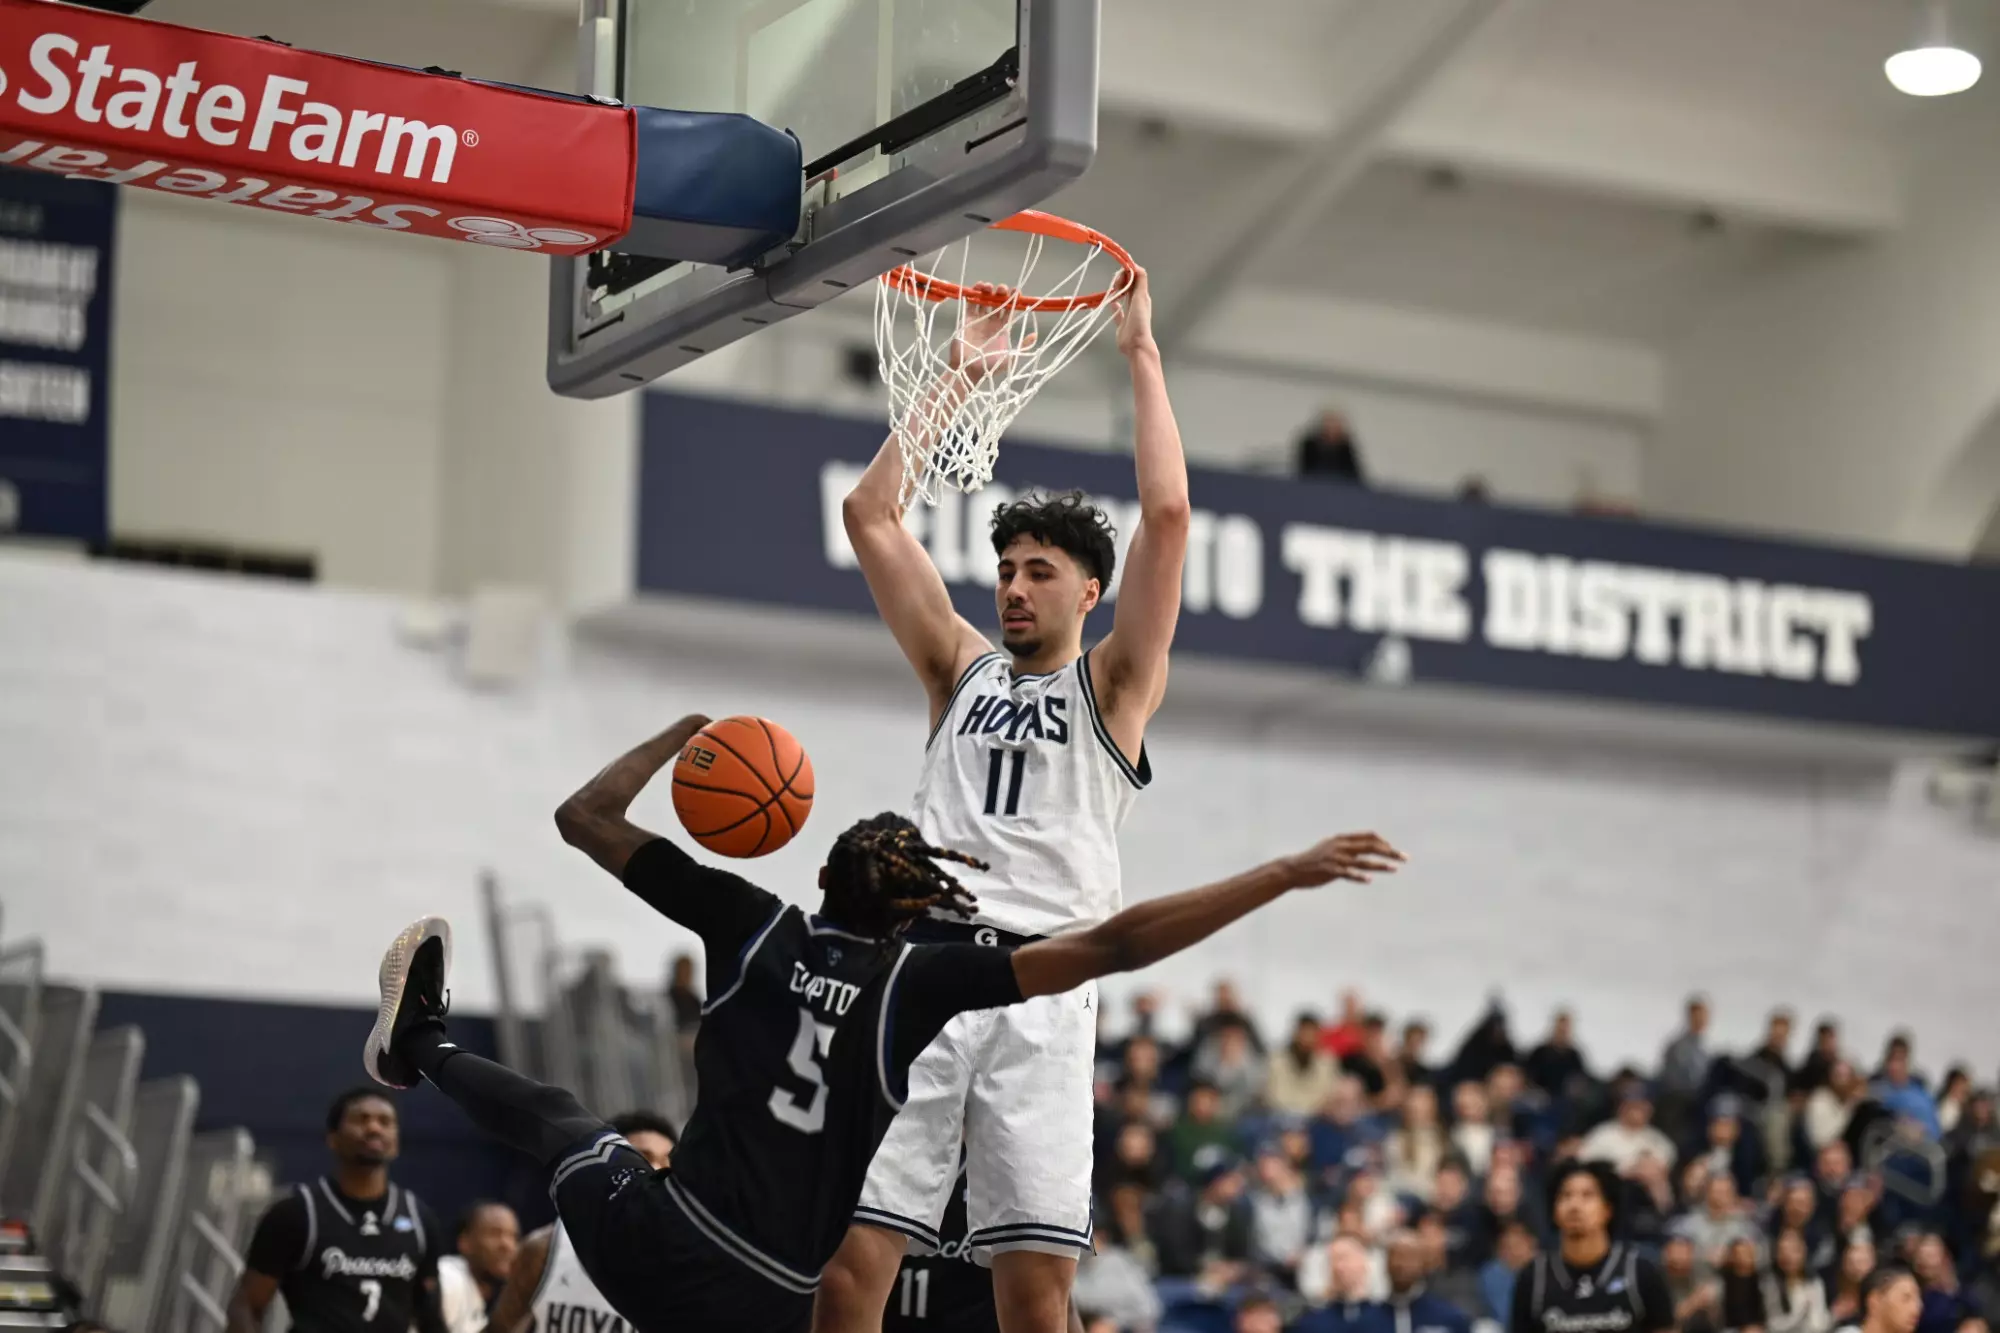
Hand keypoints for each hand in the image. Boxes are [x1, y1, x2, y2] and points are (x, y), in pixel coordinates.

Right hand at [948, 283, 1023, 381]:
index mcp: (1003, 328)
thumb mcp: (1011, 358)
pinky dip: (973, 293)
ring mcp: (979, 319)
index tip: (1016, 291)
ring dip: (987, 290)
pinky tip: (977, 288)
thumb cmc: (991, 366)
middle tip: (1001, 289)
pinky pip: (969, 303)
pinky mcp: (966, 319)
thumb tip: (1035, 335)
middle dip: (1000, 292)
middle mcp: (992, 322)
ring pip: (984, 299)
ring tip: (988, 287)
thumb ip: (1022, 346)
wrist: (970, 370)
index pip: (1010, 309)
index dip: (1013, 298)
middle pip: (997, 301)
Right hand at [1112, 266, 1154, 358]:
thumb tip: (1136, 265)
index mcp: (1142, 295)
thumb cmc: (1139, 321)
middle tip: (1115, 286)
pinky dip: (1114, 305)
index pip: (1135, 277)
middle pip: (1128, 285)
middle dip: (1120, 280)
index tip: (1119, 273)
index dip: (1126, 272)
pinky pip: (1117, 311)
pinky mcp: (1122, 322)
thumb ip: (1140, 280)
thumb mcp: (1141, 297)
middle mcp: (1136, 302)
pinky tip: (1111, 303)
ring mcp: (1129, 312)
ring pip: (1123, 295)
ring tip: (1112, 291)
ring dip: (1117, 290)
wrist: (1136, 344)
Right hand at [1279, 833, 1404, 887]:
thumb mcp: (1330, 848)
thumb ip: (1346, 848)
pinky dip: (1359, 876)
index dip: (1383, 842)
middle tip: (1405, 858)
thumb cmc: (1313, 860)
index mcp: (1341, 839)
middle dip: (1389, 852)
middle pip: (1370, 846)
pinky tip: (1369, 879)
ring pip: (1362, 860)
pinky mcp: (1329, 870)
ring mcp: (1335, 858)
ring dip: (1380, 864)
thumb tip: (1364, 850)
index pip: (1368, 836)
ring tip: (1395, 869)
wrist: (1292, 869)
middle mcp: (1340, 846)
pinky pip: (1347, 873)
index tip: (1394, 851)